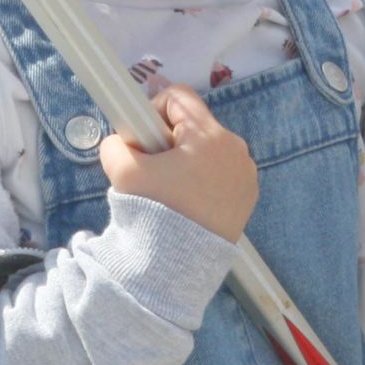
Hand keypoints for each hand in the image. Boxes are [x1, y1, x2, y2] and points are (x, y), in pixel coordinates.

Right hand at [99, 86, 258, 241]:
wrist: (180, 266)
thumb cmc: (154, 213)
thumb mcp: (122, 172)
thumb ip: (116, 145)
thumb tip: (123, 142)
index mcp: (207, 135)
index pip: (178, 97)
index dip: (152, 111)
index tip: (143, 140)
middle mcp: (235, 148)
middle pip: (194, 126)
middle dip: (169, 142)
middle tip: (153, 172)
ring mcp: (245, 173)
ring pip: (207, 150)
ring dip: (187, 162)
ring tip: (171, 193)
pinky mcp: (248, 195)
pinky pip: (222, 173)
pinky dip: (204, 181)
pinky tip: (189, 205)